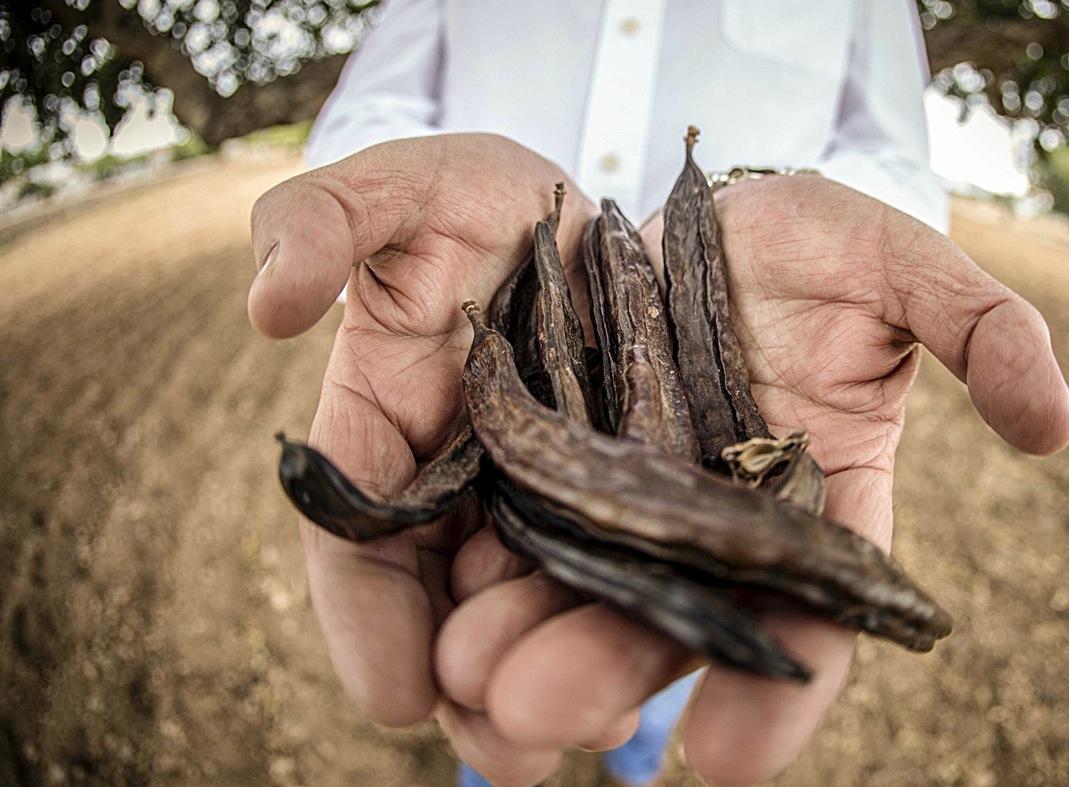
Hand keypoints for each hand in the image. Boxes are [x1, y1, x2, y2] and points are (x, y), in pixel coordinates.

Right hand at [247, 135, 599, 770]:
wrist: (586, 208)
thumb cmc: (479, 197)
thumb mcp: (403, 186)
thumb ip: (325, 220)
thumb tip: (268, 306)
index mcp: (393, 432)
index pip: (360, 540)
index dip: (365, 618)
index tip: (390, 692)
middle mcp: (470, 487)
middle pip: (458, 603)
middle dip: (477, 680)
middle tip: (509, 746)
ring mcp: (555, 498)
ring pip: (549, 606)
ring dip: (566, 676)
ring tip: (596, 734)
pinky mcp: (640, 496)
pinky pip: (638, 572)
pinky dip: (647, 627)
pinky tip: (667, 680)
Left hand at [432, 175, 1068, 784]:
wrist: (695, 205)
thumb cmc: (809, 240)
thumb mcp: (900, 263)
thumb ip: (984, 329)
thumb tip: (1055, 426)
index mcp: (814, 502)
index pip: (810, 616)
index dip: (782, 690)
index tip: (729, 759)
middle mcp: (714, 522)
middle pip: (668, 617)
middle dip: (607, 671)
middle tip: (543, 714)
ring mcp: (627, 495)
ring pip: (577, 588)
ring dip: (524, 643)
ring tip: (471, 687)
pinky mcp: (547, 456)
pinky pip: (510, 525)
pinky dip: (475, 572)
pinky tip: (431, 614)